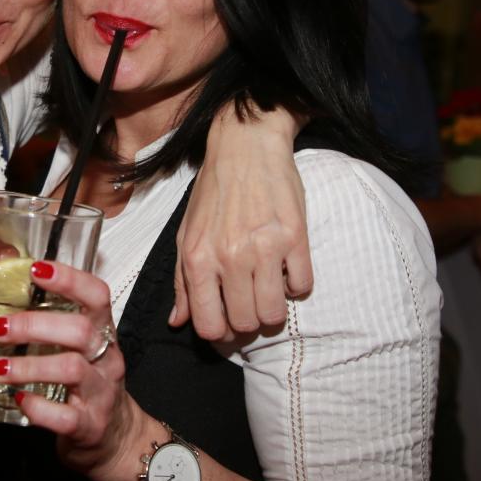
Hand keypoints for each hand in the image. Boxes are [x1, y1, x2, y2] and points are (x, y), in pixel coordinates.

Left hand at [0, 261, 151, 480]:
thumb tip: (1, 296)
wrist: (116, 438)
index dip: (69, 278)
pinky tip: (19, 399)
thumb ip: (53, 323)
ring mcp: (101, 393)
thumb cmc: (89, 385)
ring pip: (71, 370)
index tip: (35, 268)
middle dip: (33, 325)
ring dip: (27, 366)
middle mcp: (107, 358)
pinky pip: (65, 416)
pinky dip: (38, 407)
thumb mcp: (79, 349)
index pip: (97, 295)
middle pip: (80, 330)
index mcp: (103, 333)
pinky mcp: (90, 425)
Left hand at [177, 105, 309, 340]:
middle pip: (245, 324)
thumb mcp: (185, 234)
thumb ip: (181, 281)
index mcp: (198, 259)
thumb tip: (179, 322)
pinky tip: (285, 267)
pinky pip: (302, 287)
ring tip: (268, 287)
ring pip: (274, 315)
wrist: (245, 146)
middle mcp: (229, 258)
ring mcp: (264, 249)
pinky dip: (296, 285)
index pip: (210, 326)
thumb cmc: (212, 191)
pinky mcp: (295, 237)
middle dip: (248, 321)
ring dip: (273, 308)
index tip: (228, 322)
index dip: (220, 333)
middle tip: (250, 300)